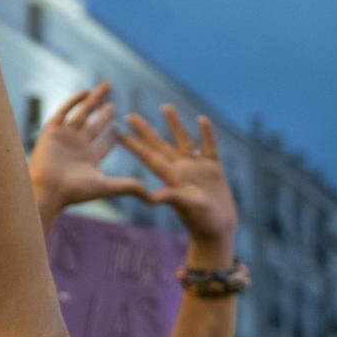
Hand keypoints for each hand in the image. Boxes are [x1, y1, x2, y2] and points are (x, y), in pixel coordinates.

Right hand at [29, 84, 146, 212]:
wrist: (48, 190)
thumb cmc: (76, 192)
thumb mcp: (108, 187)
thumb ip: (131, 187)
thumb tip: (155, 199)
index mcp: (89, 160)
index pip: (103, 144)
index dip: (112, 135)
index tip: (120, 126)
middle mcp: (77, 148)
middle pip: (93, 127)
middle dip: (103, 116)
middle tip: (113, 105)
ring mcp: (64, 138)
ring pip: (82, 114)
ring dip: (93, 101)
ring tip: (106, 86)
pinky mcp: (52, 132)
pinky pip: (63, 112)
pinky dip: (74, 101)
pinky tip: (86, 92)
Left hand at [119, 106, 239, 249]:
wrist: (218, 229)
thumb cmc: (201, 221)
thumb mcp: (186, 207)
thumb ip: (172, 198)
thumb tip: (152, 198)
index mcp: (171, 177)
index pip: (149, 157)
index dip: (134, 145)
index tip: (118, 132)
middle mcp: (181, 169)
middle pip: (160, 144)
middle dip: (146, 130)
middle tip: (130, 115)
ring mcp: (197, 167)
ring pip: (184, 140)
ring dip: (175, 124)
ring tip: (165, 107)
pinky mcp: (214, 168)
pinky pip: (210, 146)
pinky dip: (207, 133)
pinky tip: (201, 119)